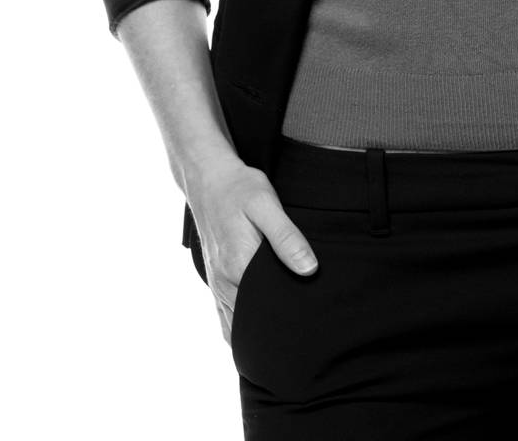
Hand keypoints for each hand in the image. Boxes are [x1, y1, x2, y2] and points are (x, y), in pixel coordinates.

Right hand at [185, 155, 318, 344]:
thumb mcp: (266, 205)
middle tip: (302, 337)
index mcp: (239, 267)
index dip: (286, 321)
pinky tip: (257, 332)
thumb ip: (286, 238)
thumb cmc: (239, 188)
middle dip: (273, 332)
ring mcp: (216, 284)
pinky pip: (225, 316)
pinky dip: (239, 328)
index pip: (266, 311)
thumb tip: (309, 270)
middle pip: (251, 323)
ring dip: (256, 333)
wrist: (207, 178)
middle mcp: (224, 283)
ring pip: (235, 325)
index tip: (307, 328)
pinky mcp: (215, 280)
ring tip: (283, 339)